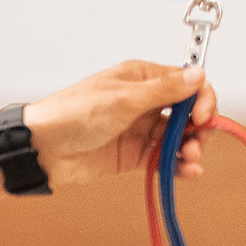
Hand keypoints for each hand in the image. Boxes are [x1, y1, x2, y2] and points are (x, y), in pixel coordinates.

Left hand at [0, 62, 217, 204]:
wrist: (42, 149)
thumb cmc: (76, 113)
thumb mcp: (124, 99)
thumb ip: (164, 90)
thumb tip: (199, 74)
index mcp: (143, 78)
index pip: (187, 83)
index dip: (201, 99)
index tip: (202, 118)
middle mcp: (146, 101)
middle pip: (188, 112)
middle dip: (199, 127)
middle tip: (197, 143)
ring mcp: (140, 129)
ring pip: (179, 137)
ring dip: (191, 148)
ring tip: (190, 161)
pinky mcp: (134, 155)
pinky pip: (165, 158)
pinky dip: (179, 165)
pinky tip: (187, 172)